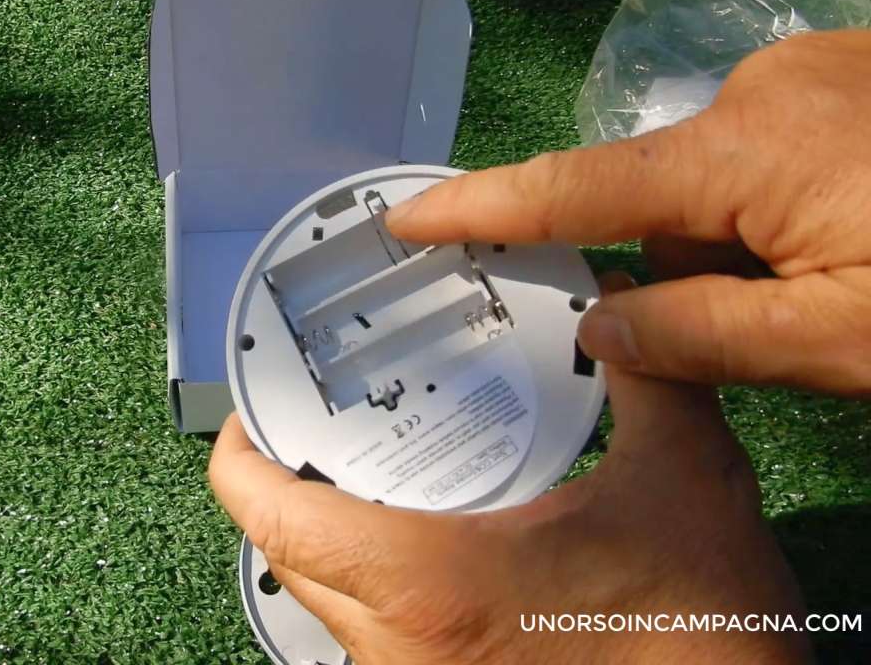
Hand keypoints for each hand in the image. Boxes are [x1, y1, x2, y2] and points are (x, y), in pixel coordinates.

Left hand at [209, 368, 809, 663]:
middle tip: (319, 428)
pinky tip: (427, 541)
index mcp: (426, 585)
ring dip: (329, 538)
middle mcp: (396, 648)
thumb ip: (648, 379)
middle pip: (285, 555)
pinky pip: (369, 635)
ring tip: (370, 474)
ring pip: (325, 602)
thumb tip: (619, 309)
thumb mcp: (686, 482)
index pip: (270, 516)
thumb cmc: (701, 641)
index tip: (252, 412)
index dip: (239, 454)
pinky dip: (372, 584)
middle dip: (284, 488)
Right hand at [385, 29, 870, 395]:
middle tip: (771, 331)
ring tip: (837, 289)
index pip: (572, 189)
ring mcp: (806, 75)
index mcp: (745, 152)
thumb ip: (706, 338)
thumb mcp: (844, 341)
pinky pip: (764, 150)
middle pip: (657, 199)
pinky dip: (778, 206)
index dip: (481, 209)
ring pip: (717, 182)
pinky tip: (849, 240)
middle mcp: (759, 91)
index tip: (407, 218)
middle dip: (685, 271)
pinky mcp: (840, 78)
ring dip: (742, 243)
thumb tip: (597, 325)